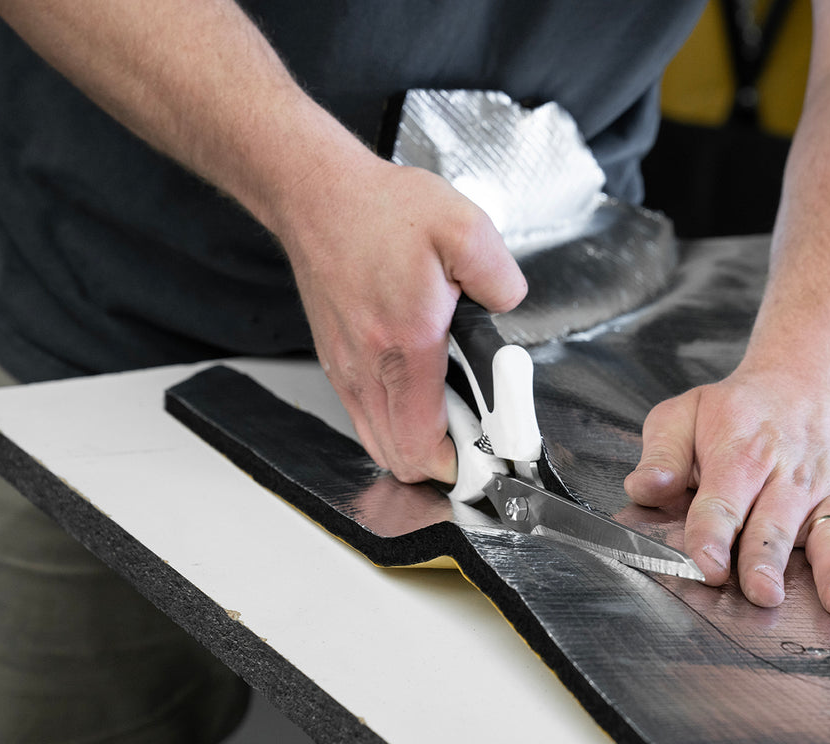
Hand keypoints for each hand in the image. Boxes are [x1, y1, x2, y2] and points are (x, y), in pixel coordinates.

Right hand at [278, 155, 525, 483]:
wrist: (319, 194)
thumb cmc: (383, 211)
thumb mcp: (464, 228)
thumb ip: (500, 277)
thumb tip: (510, 307)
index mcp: (405, 344)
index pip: (423, 446)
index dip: (461, 464)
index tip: (490, 452)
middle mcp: (367, 367)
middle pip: (400, 459)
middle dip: (446, 460)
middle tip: (479, 433)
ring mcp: (346, 370)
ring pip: (380, 444)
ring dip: (419, 444)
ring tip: (456, 412)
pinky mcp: (337, 363)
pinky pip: (367, 417)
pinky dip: (396, 422)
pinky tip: (425, 392)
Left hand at [624, 369, 829, 618]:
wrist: (801, 386)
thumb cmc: (734, 414)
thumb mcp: (683, 415)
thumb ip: (661, 455)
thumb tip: (645, 487)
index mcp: (739, 453)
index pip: (722, 500)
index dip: (713, 533)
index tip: (707, 564)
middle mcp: (789, 473)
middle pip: (776, 523)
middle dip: (769, 560)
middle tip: (763, 594)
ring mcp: (829, 488)